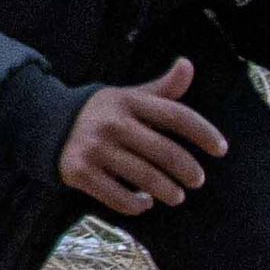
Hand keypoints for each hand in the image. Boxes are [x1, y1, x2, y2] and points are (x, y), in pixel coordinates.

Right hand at [56, 60, 229, 215]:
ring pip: (145, 178)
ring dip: (168, 191)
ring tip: (177, 196)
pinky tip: (145, 202)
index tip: (221, 149)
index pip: (176, 115)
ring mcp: (95, 149)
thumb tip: (188, 65)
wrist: (47, 125)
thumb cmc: (103, 113)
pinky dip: (137, 204)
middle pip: (165, 152)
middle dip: (188, 170)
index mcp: (128, 101)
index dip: (204, 132)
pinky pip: (119, 197)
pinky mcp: (80, 173)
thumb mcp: (129, 96)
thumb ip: (162, 88)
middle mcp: (112, 123)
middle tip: (197, 180)